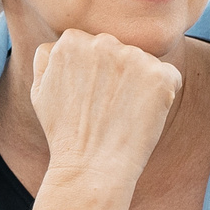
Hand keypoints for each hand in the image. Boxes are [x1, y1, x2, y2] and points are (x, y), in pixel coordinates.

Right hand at [28, 30, 182, 191]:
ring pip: (145, 64)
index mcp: (72, 40)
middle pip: (121, 52)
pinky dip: (163, 95)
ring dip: (141, 85)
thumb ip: (48, 58)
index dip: (95, 74)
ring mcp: (133, 57)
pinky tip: (144, 116)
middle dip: (119, 75)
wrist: (89, 168)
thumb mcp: (39, 90)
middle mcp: (103, 42)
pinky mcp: (159, 77)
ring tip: (124, 115)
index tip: (90, 98)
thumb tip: (62, 43)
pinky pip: (170, 77)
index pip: (94, 46)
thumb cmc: (65, 134)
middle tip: (107, 109)